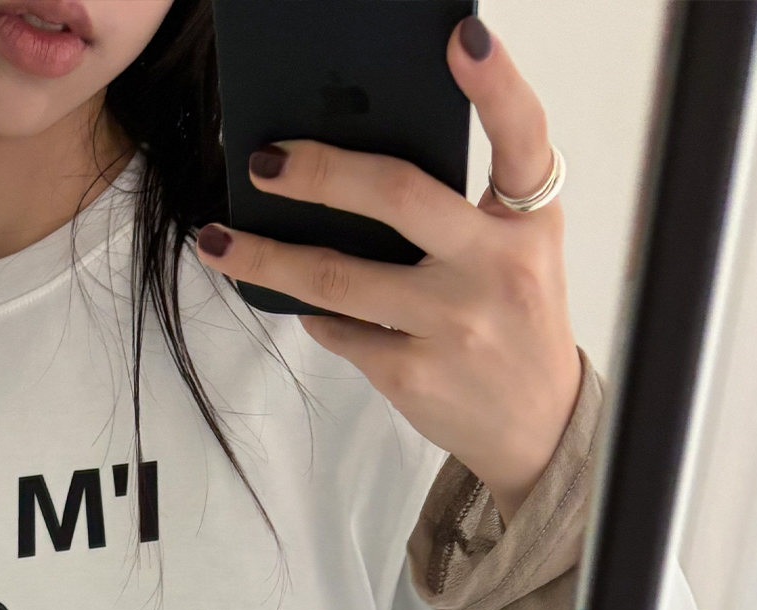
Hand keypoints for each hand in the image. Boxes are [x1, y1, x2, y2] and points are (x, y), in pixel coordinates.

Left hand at [195, 21, 582, 521]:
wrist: (536, 424)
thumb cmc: (516, 314)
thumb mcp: (519, 248)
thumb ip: (467, 204)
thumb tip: (352, 165)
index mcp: (530, 220)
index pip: (522, 136)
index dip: (496, 83)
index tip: (461, 38)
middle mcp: (497, 268)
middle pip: (397, 196)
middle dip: (318, 172)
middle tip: (262, 161)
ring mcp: (453, 326)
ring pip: (338, 278)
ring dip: (268, 257)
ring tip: (219, 240)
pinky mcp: (413, 375)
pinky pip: (340, 329)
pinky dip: (315, 312)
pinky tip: (300, 301)